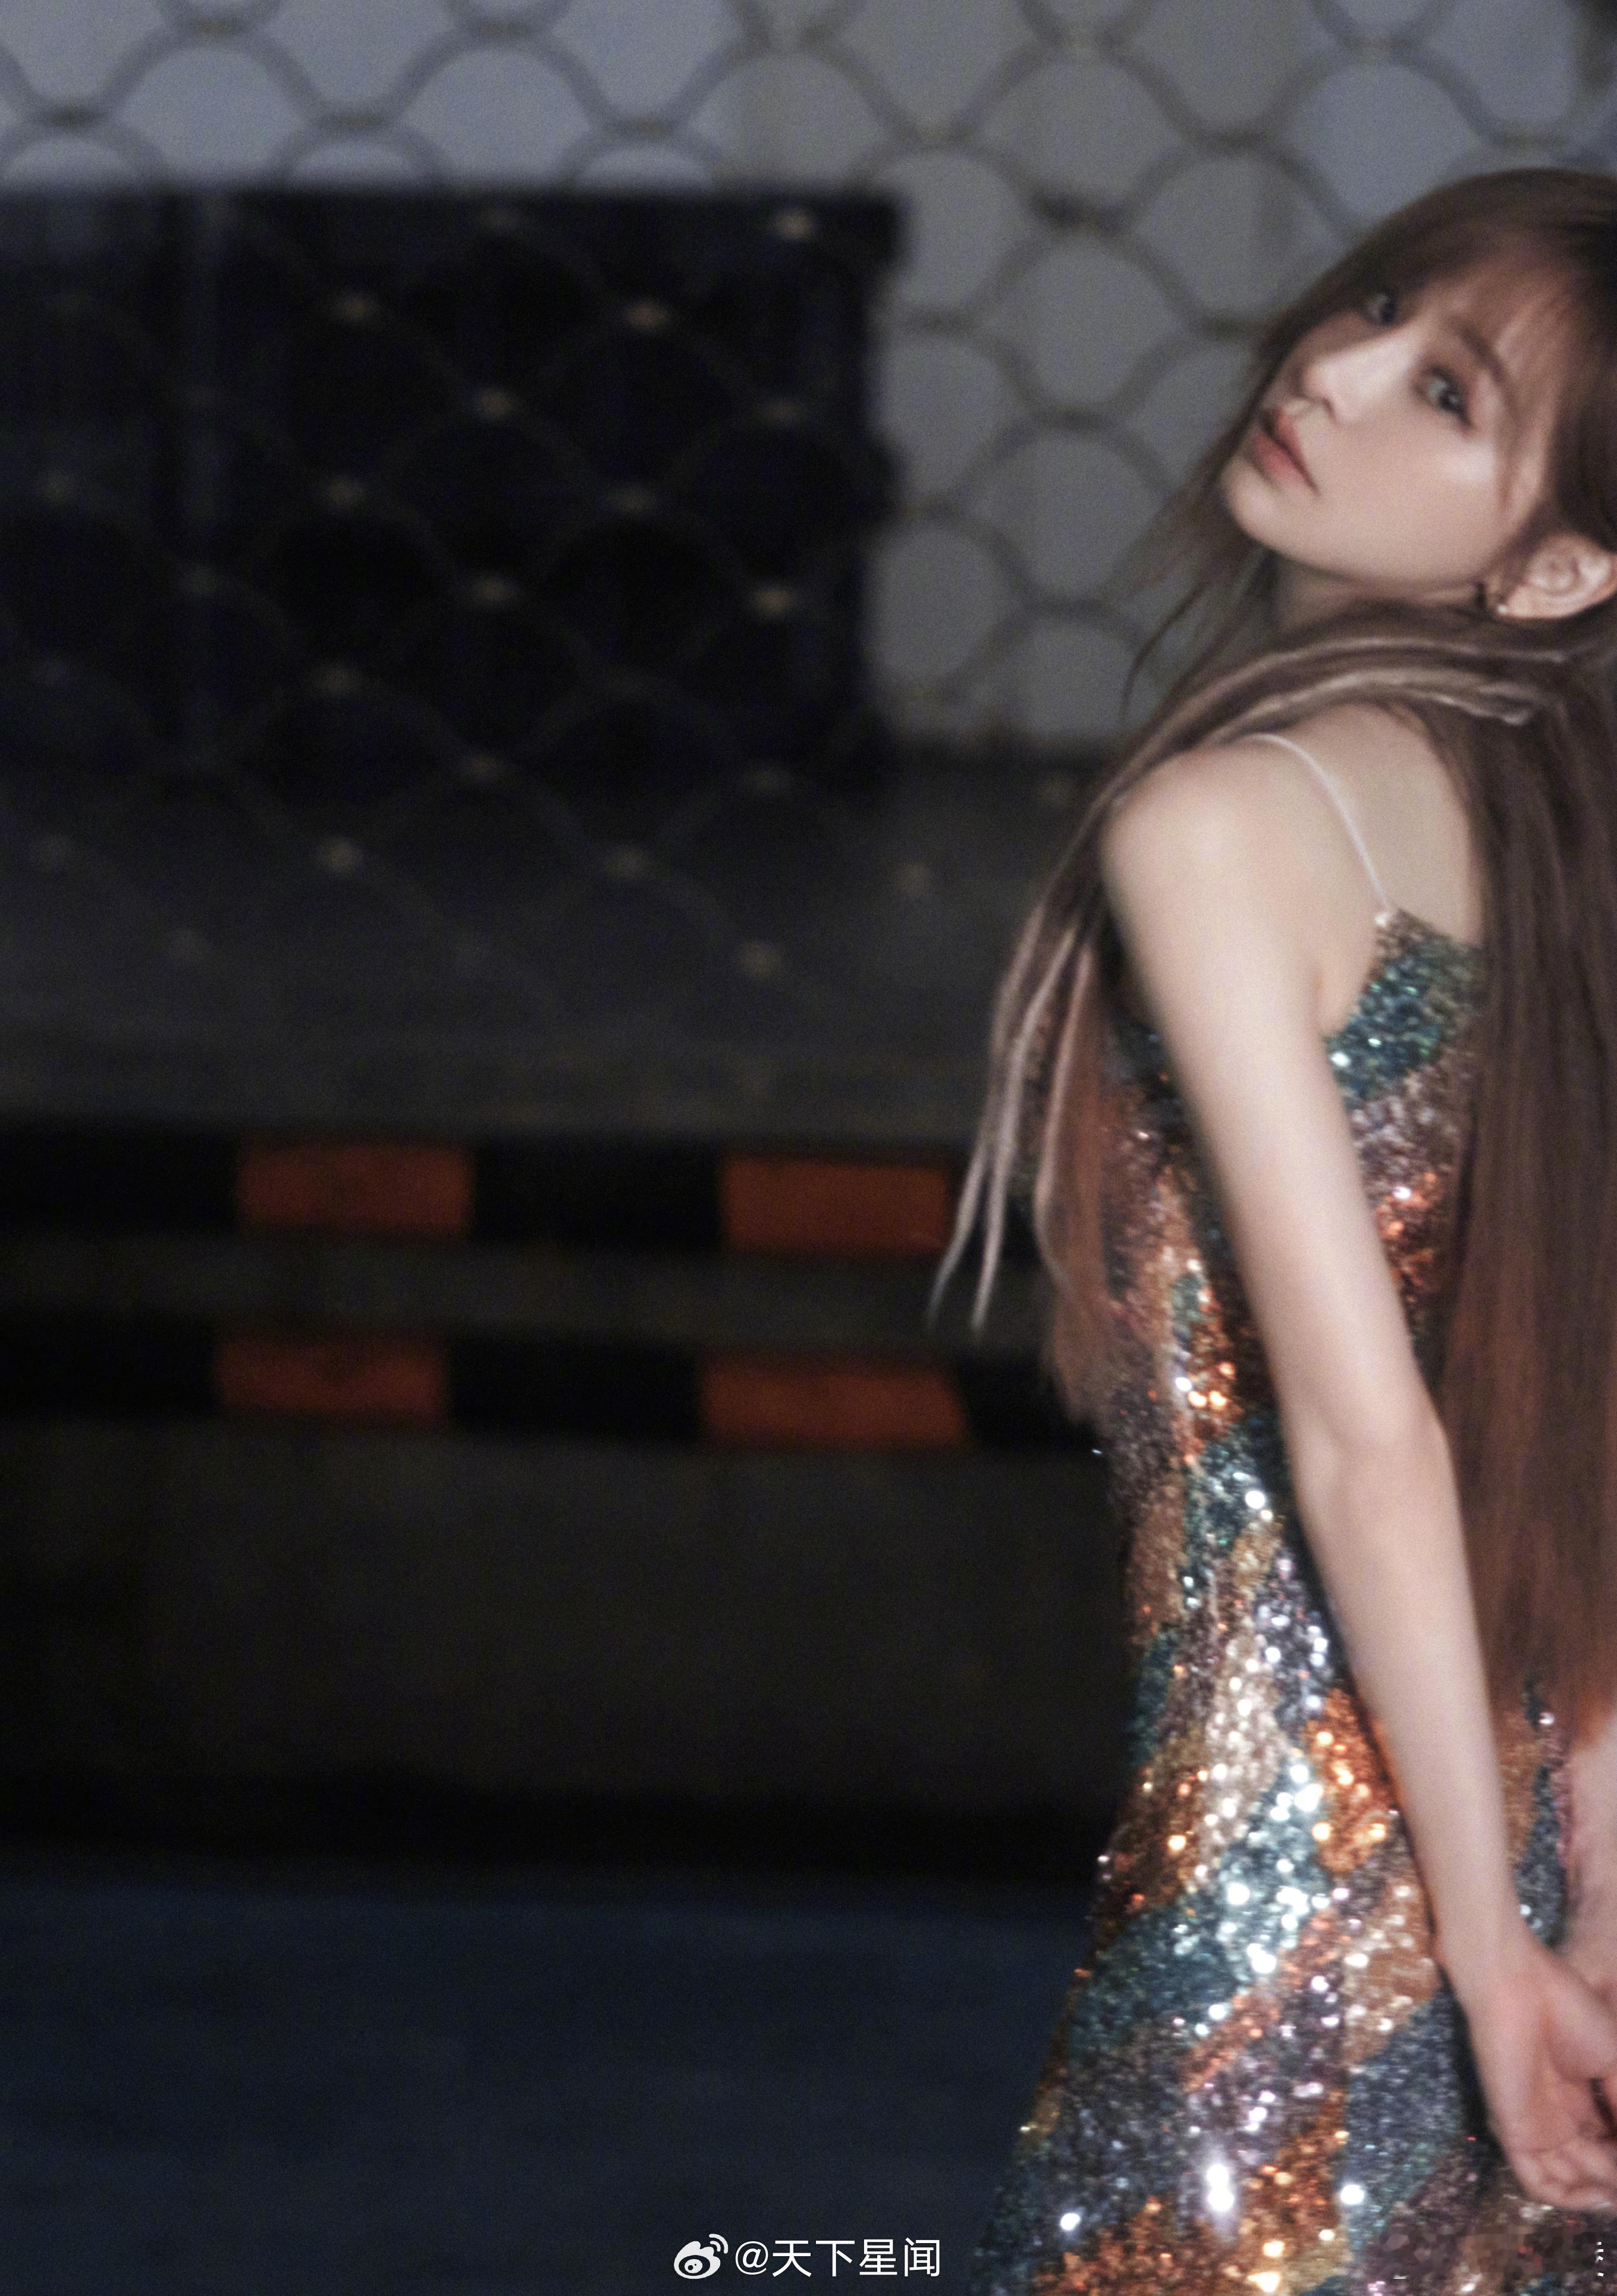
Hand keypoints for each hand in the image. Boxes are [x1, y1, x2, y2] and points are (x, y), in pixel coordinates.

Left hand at [1455, 1925, 1616, 2210]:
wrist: (1519, 1986)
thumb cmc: (1569, 2009)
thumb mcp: (1615, 2062)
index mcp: (1582, 2096)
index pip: (1610, 2141)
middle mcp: (1561, 2116)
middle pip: (1594, 2164)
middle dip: (1615, 2176)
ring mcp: (1537, 2125)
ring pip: (1571, 2178)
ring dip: (1600, 2187)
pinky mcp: (1514, 2131)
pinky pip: (1537, 2181)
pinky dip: (1568, 2197)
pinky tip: (1597, 2196)